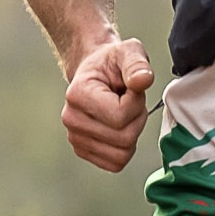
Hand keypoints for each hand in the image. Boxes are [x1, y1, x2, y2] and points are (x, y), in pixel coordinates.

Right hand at [61, 35, 153, 170]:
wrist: (97, 73)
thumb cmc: (113, 62)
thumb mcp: (128, 52)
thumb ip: (137, 63)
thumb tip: (143, 80)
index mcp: (77, 94)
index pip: (120, 117)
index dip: (136, 104)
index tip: (132, 89)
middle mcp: (71, 120)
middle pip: (123, 139)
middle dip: (137, 120)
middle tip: (130, 101)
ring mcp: (75, 138)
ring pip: (121, 154)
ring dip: (132, 134)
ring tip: (125, 113)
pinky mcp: (83, 151)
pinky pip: (116, 163)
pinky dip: (125, 148)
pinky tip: (119, 127)